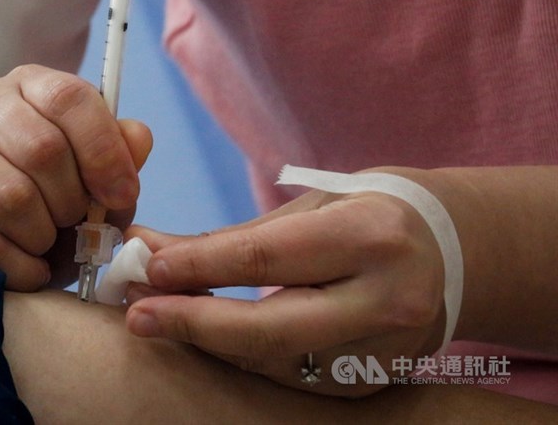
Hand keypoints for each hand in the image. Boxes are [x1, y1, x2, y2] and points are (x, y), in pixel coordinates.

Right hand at [0, 64, 151, 290]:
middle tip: (73, 223)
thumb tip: (138, 139)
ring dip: (43, 235)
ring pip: (11, 196)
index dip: (104, 150)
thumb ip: (119, 157)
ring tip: (44, 244)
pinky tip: (27, 268)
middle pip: (43, 148)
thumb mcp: (89, 179)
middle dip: (72, 201)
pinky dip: (21, 267)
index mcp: (27, 87)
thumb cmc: (41, 205)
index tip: (122, 195)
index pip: (70, 97)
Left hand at [124, 189, 445, 395]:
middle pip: (268, 328)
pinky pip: (292, 375)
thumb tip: (152, 248)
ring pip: (274, 361)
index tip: (147, 268)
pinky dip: (245, 356)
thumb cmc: (372, 212)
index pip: (267, 259)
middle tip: (137, 314)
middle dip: (193, 323)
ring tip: (161, 318)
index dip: (200, 267)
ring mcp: (384, 350)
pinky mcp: (373, 379)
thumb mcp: (312, 207)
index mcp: (373, 237)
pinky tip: (210, 336)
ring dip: (210, 342)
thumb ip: (233, 237)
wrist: (451, 251)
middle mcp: (386, 300)